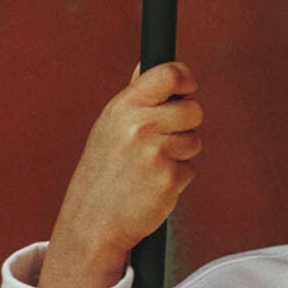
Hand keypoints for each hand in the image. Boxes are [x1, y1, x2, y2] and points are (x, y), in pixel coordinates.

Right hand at [43, 59, 202, 282]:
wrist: (92, 222)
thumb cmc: (103, 172)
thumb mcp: (109, 126)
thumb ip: (134, 97)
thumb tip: (149, 65)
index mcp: (124, 106)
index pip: (169, 74)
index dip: (186, 79)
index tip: (187, 89)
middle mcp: (139, 125)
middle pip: (193, 110)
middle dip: (186, 125)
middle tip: (164, 141)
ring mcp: (155, 152)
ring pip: (194, 141)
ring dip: (181, 155)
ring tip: (151, 167)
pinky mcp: (169, 179)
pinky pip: (190, 169)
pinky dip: (177, 179)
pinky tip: (153, 186)